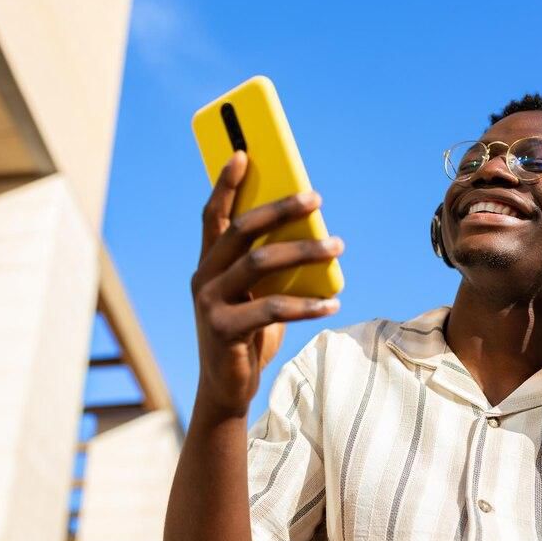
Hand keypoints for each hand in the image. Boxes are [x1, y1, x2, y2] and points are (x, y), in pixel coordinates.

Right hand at [191, 151, 343, 415]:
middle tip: (315, 197)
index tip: (245, 152)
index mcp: (209, 264)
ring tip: (338, 245)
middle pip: (240, 230)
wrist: (227, 388)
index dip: (226, 183)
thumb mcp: (256, 295)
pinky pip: (272, 309)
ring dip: (303, 251)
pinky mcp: (223, 330)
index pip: (214, 215)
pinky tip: (334, 303)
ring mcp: (209, 303)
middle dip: (279, 209)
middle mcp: (203, 277)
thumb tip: (313, 234)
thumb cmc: (248, 333)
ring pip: (259, 262)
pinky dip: (307, 304)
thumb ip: (270, 267)